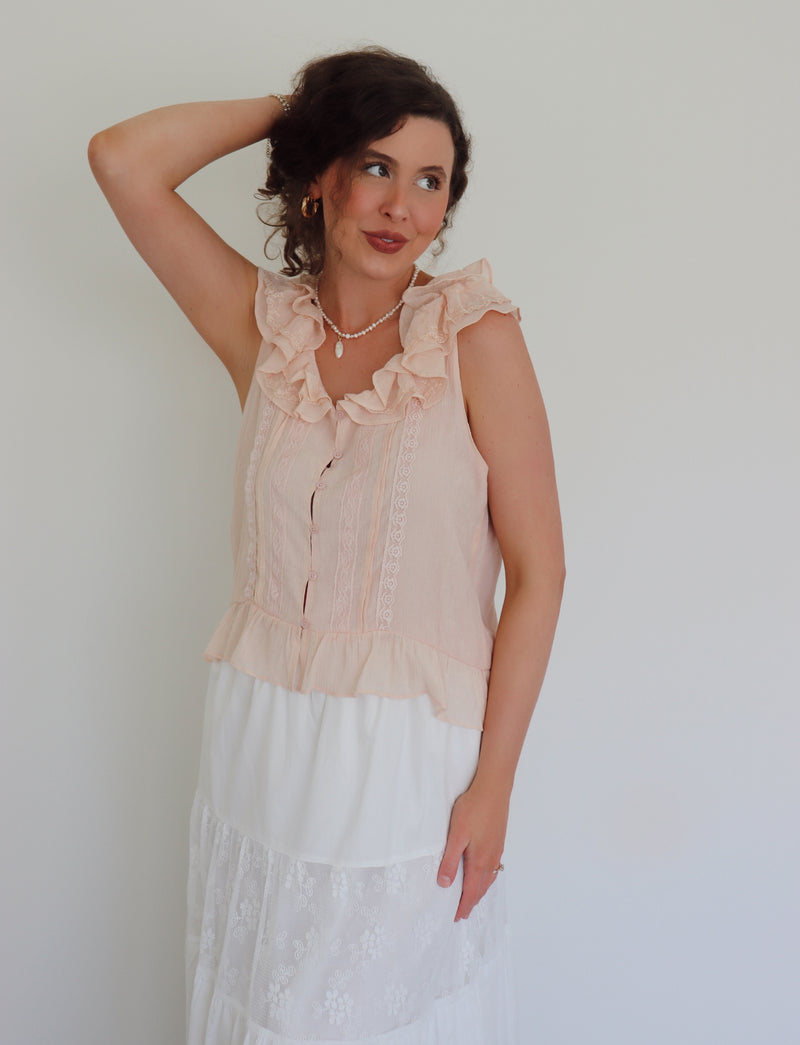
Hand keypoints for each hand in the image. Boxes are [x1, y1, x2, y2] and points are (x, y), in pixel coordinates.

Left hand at [436, 781, 508, 920]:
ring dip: (480, 891)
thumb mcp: (456, 835)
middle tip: (463, 914)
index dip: (463, 906)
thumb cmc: (473, 809)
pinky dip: (488, 878)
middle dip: (471, 902)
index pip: (471, 892)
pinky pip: (494, 868)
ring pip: (489, 879)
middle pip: (481, 888)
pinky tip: (485, 874)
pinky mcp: (499, 841)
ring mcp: (497, 850)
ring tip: (472, 898)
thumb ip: (449, 861)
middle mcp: (491, 859)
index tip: (456, 918)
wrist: (494, 789)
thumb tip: (444, 884)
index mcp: (479, 861)